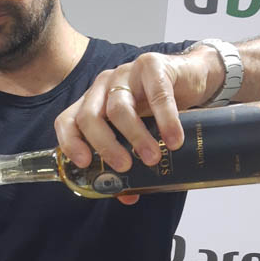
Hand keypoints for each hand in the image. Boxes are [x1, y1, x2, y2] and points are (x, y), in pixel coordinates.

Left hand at [54, 46, 221, 203]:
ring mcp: (125, 74)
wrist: (191, 77)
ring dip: (136, 137)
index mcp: (92, 103)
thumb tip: (128, 195)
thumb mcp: (139, 132)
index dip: (70, 143)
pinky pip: (157, 95)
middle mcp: (103, 86)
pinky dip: (166, 120)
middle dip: (105, 146)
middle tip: (125, 167)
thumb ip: (130, 159)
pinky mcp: (152, 65)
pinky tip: (173, 139)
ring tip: (152, 158)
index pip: (67, 121)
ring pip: (120, 108)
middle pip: (90, 117)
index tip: (85, 163)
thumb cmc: (157, 108)